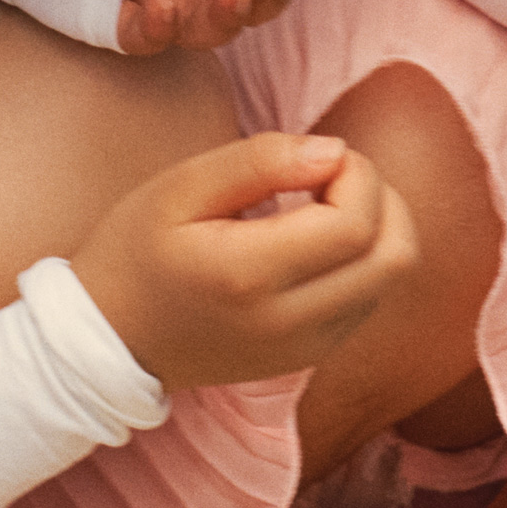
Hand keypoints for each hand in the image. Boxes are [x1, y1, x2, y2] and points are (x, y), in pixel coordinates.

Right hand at [78, 130, 420, 390]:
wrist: (111, 341)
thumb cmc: (136, 252)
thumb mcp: (180, 187)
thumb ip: (260, 161)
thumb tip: (335, 151)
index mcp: (250, 276)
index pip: (356, 223)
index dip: (357, 173)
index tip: (317, 154)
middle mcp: (289, 324)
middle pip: (395, 256)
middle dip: (381, 196)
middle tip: (330, 173)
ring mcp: (306, 349)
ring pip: (392, 278)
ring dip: (379, 226)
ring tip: (322, 202)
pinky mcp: (311, 356)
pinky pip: (371, 298)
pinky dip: (364, 258)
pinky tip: (317, 240)